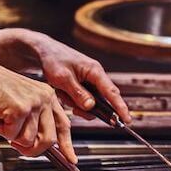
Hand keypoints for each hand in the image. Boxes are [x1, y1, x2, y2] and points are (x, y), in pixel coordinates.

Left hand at [0, 28, 131, 122]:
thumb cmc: (53, 60)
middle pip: (102, 100)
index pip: (111, 92)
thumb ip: (78, 93)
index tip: (127, 119)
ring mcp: (89, 81)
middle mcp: (95, 76)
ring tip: (61, 93)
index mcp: (94, 71)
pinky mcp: (82, 85)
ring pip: (90, 102)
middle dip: (89, 107)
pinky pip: (82, 99)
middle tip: (73, 106)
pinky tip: (62, 93)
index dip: (120, 107)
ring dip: (76, 103)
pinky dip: (72, 100)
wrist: (43, 51)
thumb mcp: (63, 78)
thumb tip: (92, 107)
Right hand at [0, 59, 74, 162]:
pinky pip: (13, 136)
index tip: (70, 158)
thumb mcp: (23, 102)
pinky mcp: (21, 110)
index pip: (63, 125)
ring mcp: (34, 104)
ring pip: (29, 141)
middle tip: (18, 146)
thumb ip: (35, 120)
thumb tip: (40, 144)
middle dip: (33, 150)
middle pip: (49, 140)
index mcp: (48, 96)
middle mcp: (45, 98)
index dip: (67, 145)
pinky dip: (1, 131)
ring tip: (4, 121)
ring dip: (12, 137)